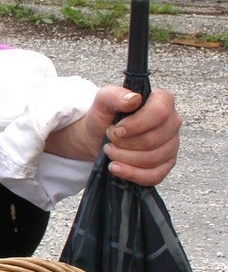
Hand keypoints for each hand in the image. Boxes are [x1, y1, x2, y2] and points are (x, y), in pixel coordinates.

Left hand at [45, 85, 180, 184]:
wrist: (100, 136)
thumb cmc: (105, 115)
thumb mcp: (103, 100)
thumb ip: (116, 95)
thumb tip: (134, 99)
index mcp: (162, 100)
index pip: (159, 112)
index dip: (135, 124)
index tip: (115, 129)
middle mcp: (172, 122)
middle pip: (154, 140)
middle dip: (125, 143)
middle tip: (109, 139)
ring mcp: (172, 145)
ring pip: (153, 159)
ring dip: (124, 158)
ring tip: (109, 150)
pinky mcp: (166, 164)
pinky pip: (155, 176)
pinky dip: (132, 174)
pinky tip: (115, 168)